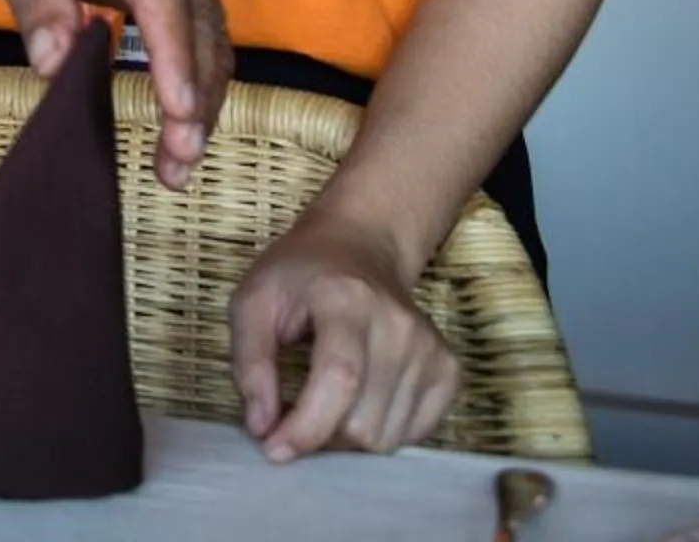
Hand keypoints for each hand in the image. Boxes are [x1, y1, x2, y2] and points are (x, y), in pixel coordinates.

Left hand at [0, 0, 230, 186]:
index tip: (180, 113)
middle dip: (194, 97)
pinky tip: (181, 120)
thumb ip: (37, 2)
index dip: (174, 58)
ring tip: (179, 160)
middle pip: (199, 23)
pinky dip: (194, 76)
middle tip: (178, 162)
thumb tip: (54, 65)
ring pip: (210, 34)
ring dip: (201, 97)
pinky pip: (200, 28)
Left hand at [231, 214, 458, 459]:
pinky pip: (414, 434)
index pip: (340, 379)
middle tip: (294, 414)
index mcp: (347, 300)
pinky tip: (358, 402)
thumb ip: (250, 362)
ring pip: (387, 437)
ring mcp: (431, 349)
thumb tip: (262, 426)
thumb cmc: (299, 276)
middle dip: (320, 435)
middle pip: (364, 421)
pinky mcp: (448, 370)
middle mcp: (400, 325)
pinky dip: (379, 431)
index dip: (307, 426)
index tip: (274, 449)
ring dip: (346, 437)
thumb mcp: (252, 301)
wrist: (359, 248)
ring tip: (325, 402)